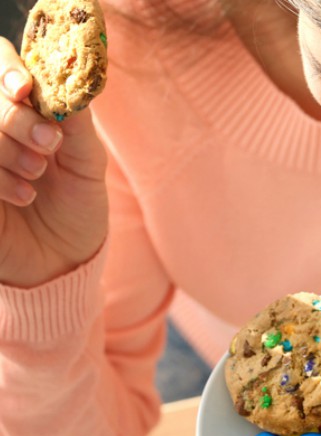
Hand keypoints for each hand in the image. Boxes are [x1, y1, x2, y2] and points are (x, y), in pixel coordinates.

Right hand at [0, 37, 107, 287]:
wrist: (64, 256)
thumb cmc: (76, 202)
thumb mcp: (87, 160)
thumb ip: (76, 121)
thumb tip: (68, 82)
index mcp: (22, 107)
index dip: (6, 68)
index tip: (25, 88)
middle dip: (15, 118)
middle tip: (50, 143)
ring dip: (7, 148)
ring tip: (37, 176)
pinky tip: (23, 196)